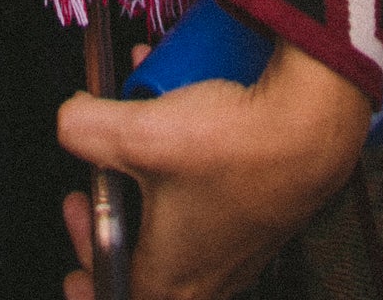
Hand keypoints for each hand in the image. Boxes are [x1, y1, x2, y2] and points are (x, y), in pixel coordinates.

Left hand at [59, 37, 369, 299]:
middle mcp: (209, 272)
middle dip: (119, 203)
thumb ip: (84, 130)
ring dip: (154, 163)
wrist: (311, 126)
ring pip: (180, 210)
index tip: (78, 213)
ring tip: (146, 116)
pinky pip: (211, 187)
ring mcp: (239, 242)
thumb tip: (71, 122)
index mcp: (173, 278)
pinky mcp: (260, 208)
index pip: (117, 291)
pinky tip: (187, 102)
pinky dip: (190, 150)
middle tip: (104, 174)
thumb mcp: (138, 132)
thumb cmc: (232, 148)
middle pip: (148, 250)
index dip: (87, 257)